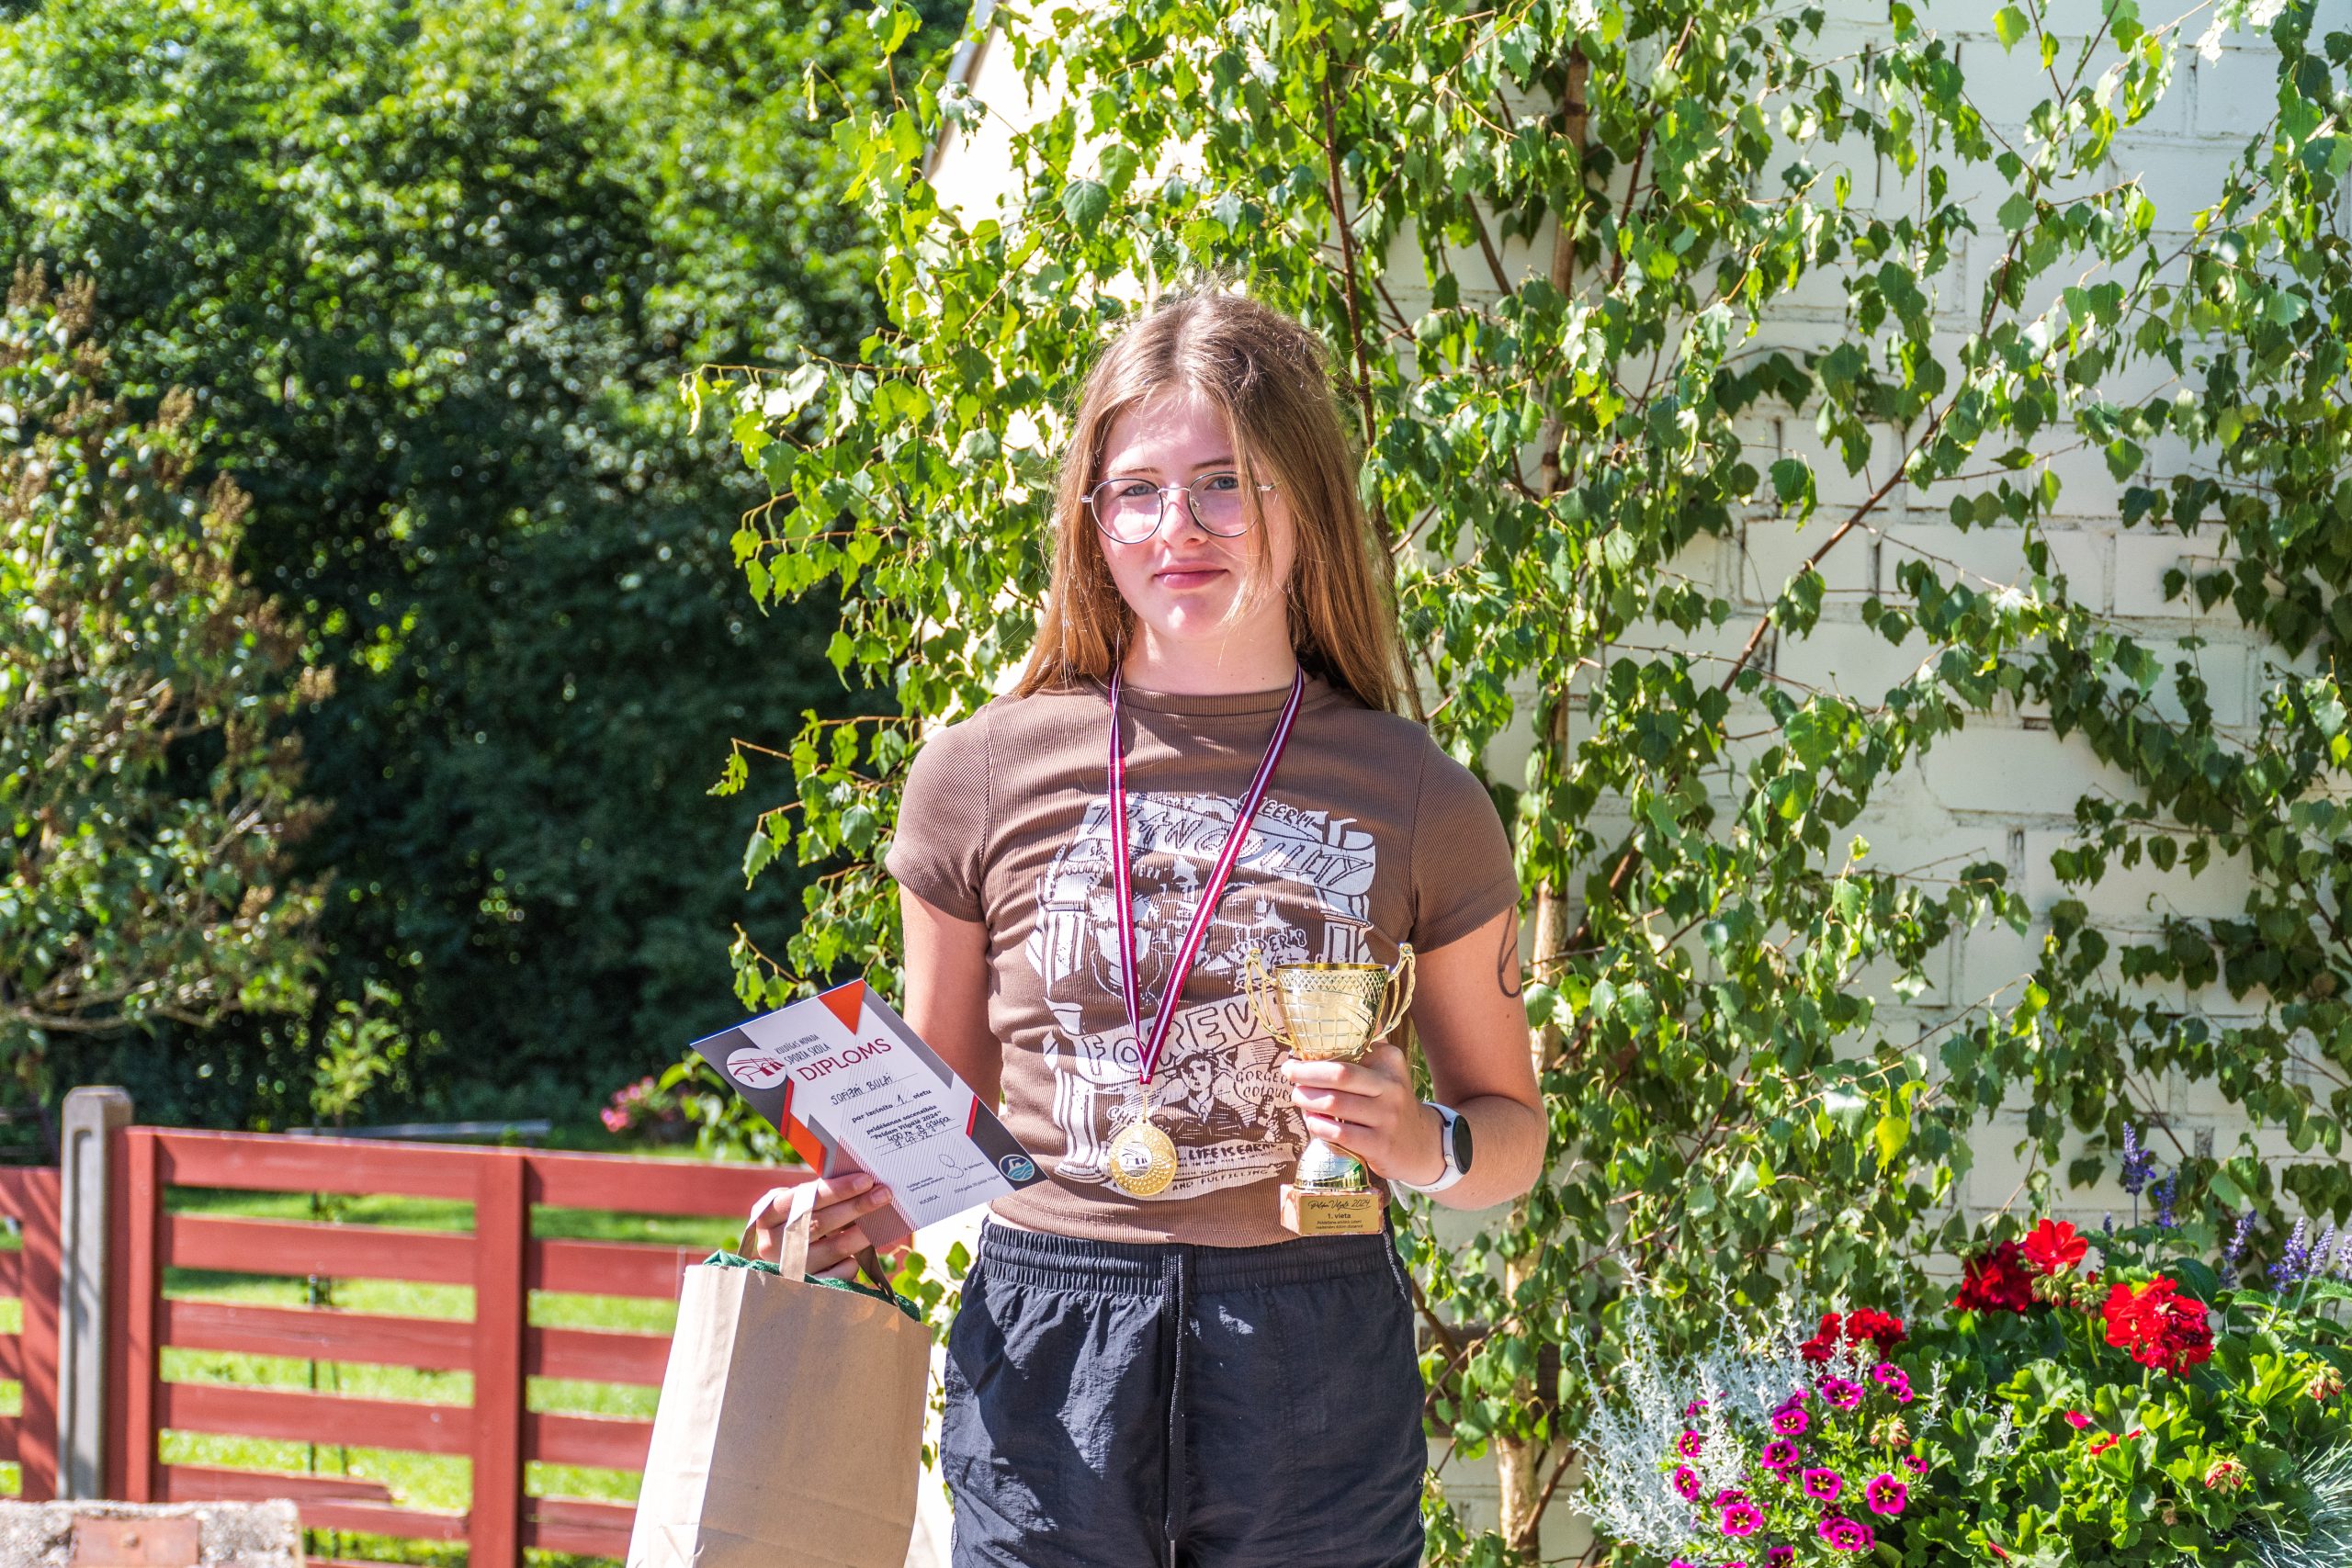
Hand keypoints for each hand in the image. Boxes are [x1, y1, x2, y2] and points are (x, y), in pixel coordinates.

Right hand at [744, 1172, 897, 1281]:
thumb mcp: (797, 1207)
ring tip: (884, 1218)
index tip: (865, 1180)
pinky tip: (863, 1249)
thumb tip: (862, 1185)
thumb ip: (817, 1196)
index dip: (836, 1190)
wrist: (781, 1262)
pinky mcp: (807, 1288)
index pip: (804, 1199)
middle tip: (883, 1194)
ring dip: (863, 1231)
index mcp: (768, 1216)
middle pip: (821, 1223)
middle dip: (856, 1206)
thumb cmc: (797, 1223)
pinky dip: (854, 1260)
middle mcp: (773, 1245)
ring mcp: (789, 1269)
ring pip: (835, 1248)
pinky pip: (839, 1273)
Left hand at [1279, 1042, 1443, 1185]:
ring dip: (1308, 1100)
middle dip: (1306, 1073)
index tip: (1296, 1057)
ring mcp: (1387, 1118)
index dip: (1317, 1055)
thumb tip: (1327, 1028)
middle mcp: (1391, 1088)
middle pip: (1340, 1075)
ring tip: (1298, 1097)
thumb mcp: (1387, 1072)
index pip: (1348, 1051)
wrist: (1422, 1145)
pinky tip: (1312, 1121)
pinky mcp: (1380, 1145)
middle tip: (1289, 1073)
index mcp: (1390, 1063)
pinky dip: (1319, 1126)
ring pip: (1336, 1104)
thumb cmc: (1390, 1104)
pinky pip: (1340, 1133)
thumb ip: (1365, 1049)